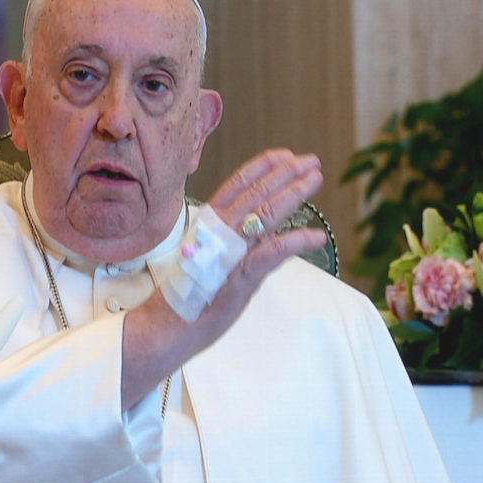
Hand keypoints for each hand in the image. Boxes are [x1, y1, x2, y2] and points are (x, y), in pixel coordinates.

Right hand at [120, 150, 323, 404]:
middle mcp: (218, 233)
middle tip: (311, 161)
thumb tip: (265, 235)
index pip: (236, 186)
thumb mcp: (210, 261)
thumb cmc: (187, 297)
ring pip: (263, 215)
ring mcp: (228, 254)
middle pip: (255, 194)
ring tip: (315, 179)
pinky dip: (295, 242)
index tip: (284, 154)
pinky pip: (270, 255)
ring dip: (292, 194)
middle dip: (285, 174)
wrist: (166, 328)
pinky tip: (316, 235)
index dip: (261, 168)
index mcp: (209, 226)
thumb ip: (236, 246)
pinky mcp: (239, 278)